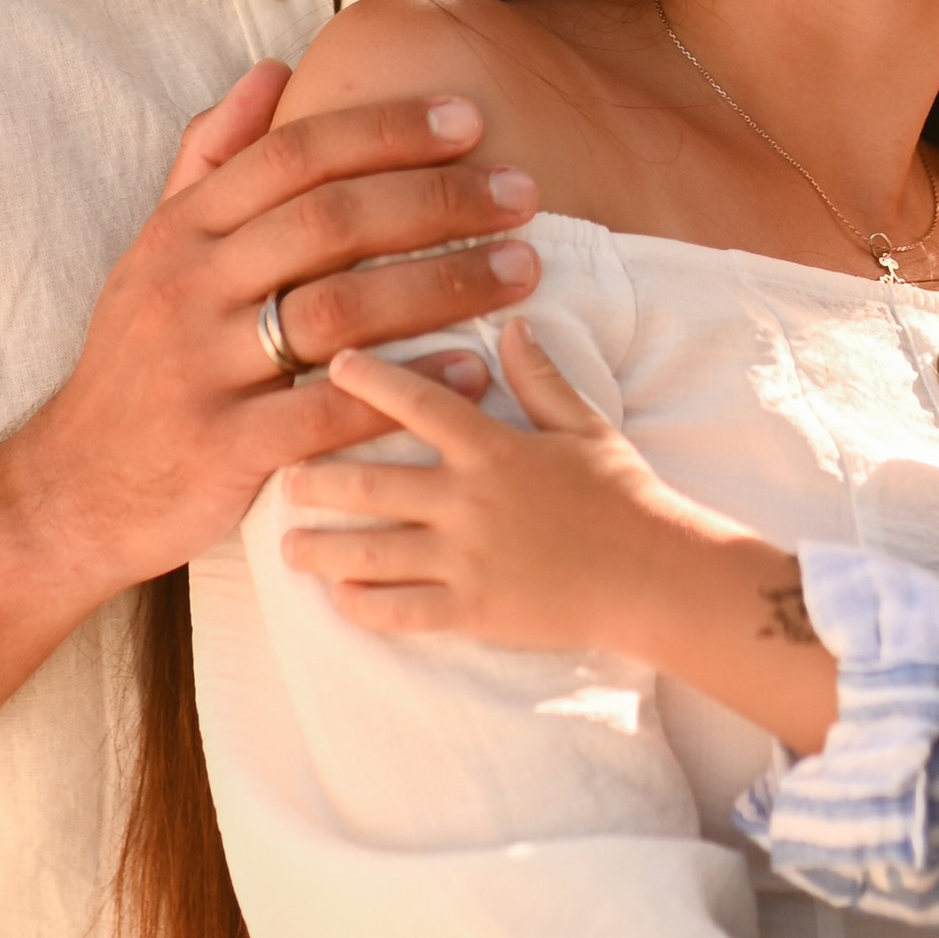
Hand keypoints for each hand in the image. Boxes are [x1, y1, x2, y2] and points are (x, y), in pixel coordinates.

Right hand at [5, 65, 541, 604]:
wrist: (70, 490)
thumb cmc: (137, 363)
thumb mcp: (153, 251)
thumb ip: (209, 159)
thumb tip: (269, 69)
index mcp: (182, 232)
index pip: (293, 156)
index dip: (384, 130)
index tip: (468, 120)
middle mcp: (188, 287)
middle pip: (328, 221)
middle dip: (437, 200)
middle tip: (523, 194)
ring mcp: (201, 368)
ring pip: (335, 309)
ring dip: (441, 285)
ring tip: (521, 271)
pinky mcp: (222, 449)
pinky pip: (326, 413)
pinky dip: (406, 386)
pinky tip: (472, 367)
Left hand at [284, 324, 725, 648]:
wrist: (656, 575)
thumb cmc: (627, 497)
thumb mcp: (586, 426)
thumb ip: (542, 377)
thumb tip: (515, 324)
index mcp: (494, 449)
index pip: (417, 402)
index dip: (368, 380)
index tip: (329, 364)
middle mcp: (468, 501)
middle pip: (371, 485)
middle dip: (317, 480)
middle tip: (282, 477)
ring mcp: (466, 560)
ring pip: (372, 554)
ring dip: (323, 550)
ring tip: (289, 547)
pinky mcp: (473, 612)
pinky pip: (402, 612)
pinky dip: (365, 607)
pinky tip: (340, 601)